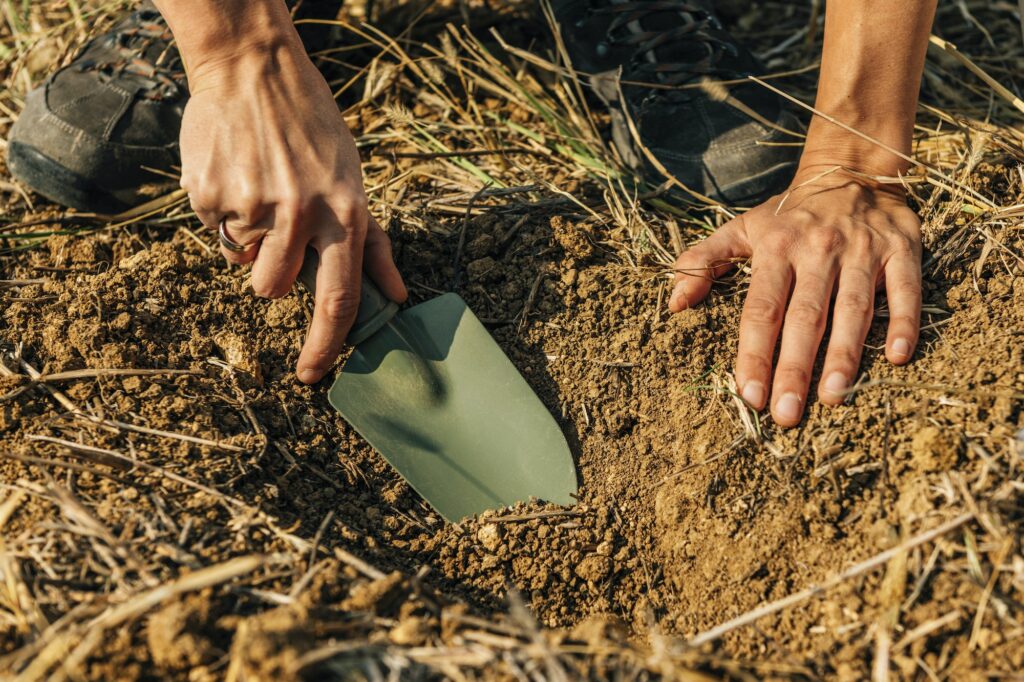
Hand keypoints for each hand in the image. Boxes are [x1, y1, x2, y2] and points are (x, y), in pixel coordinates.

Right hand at [180, 41, 405, 383]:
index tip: (313, 376)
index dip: (326, 346)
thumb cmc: (313, 130)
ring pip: (240, 262)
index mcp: (345, 214)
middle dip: (270, 273)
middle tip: (277, 225)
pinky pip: (212, 227)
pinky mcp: (210, 192)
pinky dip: (221, 208)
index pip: (339, 300)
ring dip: (246, 241)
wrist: (254, 69)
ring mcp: (253, 203)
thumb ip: (374, 244)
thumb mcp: (355, 181)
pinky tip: (236, 170)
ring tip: (258, 192)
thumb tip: (398, 296)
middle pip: (273, 288)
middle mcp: (301, 213)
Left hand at [668, 173, 921, 426]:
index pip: (761, 310)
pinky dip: (904, 321)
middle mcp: (818, 251)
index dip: (754, 354)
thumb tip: (674, 303)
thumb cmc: (789, 215)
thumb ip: (703, 261)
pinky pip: (905, 289)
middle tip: (786, 414)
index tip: (749, 395)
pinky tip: (898, 357)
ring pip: (852, 309)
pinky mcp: (901, 249)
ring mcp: (862, 251)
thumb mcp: (742, 229)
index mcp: (776, 249)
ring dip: (844, 354)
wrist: (851, 168)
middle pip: (804, 318)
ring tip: (833, 397)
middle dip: (794, 368)